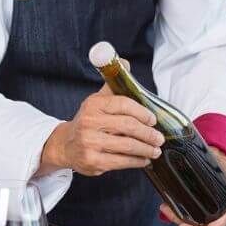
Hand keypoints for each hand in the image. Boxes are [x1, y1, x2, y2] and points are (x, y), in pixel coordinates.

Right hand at [40, 86, 163, 176]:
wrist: (66, 145)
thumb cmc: (89, 121)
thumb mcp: (97, 100)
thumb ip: (113, 85)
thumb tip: (125, 63)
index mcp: (94, 104)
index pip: (123, 104)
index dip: (142, 112)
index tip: (153, 119)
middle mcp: (89, 122)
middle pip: (128, 126)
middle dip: (148, 133)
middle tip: (159, 138)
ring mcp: (90, 143)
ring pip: (127, 146)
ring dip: (146, 149)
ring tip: (155, 150)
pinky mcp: (93, 161)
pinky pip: (121, 162)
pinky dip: (136, 161)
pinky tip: (144, 160)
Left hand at [159, 146, 225, 225]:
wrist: (215, 159)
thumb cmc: (217, 160)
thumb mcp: (219, 160)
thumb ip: (215, 159)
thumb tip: (210, 152)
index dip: (218, 224)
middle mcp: (220, 206)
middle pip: (207, 224)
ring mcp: (209, 208)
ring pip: (195, 222)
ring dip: (179, 218)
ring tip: (165, 209)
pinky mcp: (199, 207)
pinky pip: (190, 215)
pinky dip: (178, 214)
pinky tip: (167, 208)